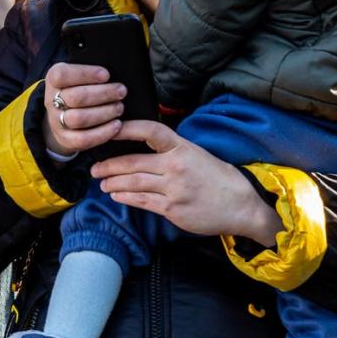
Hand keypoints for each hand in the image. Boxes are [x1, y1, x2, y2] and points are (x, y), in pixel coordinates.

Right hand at [42, 62, 126, 156]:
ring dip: (104, 113)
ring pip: (79, 119)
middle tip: (121, 91)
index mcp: (53, 79)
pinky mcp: (65, 139)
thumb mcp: (78, 74)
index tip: (106, 75)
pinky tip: (117, 125)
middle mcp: (51, 100)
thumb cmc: (78, 88)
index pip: (62, 75)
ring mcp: (56, 121)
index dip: (85, 74)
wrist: (62, 114)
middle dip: (103, 94)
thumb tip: (113, 71)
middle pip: (76, 97)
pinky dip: (103, 133)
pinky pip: (83, 139)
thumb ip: (90, 71)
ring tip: (119, 107)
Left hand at [88, 120, 282, 246]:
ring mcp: (174, 189)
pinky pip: (142, 201)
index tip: (110, 128)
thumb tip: (141, 147)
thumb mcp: (197, 154)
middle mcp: (176, 166)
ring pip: (133, 183)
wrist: (242, 205)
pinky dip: (125, 198)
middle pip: (132, 162)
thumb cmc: (218, 178)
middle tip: (94, 167)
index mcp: (182, 147)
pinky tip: (116, 195)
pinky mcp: (172, 209)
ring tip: (102, 182)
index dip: (128, 128)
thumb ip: (171, 151)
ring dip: (113, 183)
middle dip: (108, 165)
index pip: (151, 131)